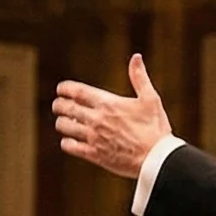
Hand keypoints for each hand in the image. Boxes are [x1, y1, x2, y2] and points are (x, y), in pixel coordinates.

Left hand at [52, 54, 174, 179]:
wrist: (156, 159)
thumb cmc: (155, 128)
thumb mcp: (150, 99)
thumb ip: (139, 77)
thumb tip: (136, 57)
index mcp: (108, 104)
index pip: (77, 91)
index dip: (65, 88)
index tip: (61, 89)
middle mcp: (97, 119)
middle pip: (66, 108)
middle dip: (59, 105)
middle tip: (59, 105)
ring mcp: (93, 137)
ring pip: (65, 127)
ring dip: (62, 123)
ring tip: (64, 122)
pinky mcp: (94, 155)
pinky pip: (70, 147)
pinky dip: (67, 142)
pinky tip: (70, 141)